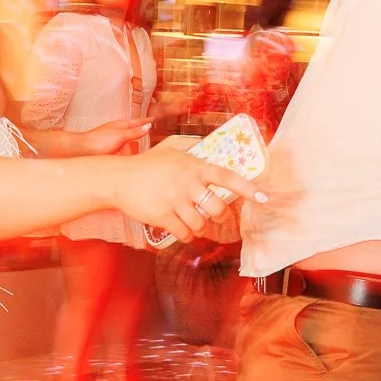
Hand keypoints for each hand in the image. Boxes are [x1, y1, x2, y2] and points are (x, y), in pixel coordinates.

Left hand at [77, 119, 151, 156]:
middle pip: (132, 131)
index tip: (155, 118)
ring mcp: (112, 140)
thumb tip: (148, 126)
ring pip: (126, 141)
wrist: (82, 150)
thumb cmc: (98, 141)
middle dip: (139, 132)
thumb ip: (134, 132)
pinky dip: (124, 152)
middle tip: (147, 130)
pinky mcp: (108, 149)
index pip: (137, 122)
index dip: (146, 121)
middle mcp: (116, 131)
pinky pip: (121, 150)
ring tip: (133, 145)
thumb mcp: (120, 136)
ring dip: (131, 144)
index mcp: (120, 125)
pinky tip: (123, 155)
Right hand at [112, 136, 266, 242]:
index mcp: (193, 166)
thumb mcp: (171, 147)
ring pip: (201, 224)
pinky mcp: (162, 217)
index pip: (227, 177)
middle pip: (218, 208)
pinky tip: (181, 228)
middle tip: (216, 216)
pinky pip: (185, 234)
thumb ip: (193, 146)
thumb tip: (212, 145)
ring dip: (200, 227)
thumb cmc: (147, 164)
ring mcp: (175, 201)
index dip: (248, 188)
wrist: (117, 179)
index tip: (263, 198)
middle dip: (221, 216)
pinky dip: (186, 235)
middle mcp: (187, 183)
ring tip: (192, 221)